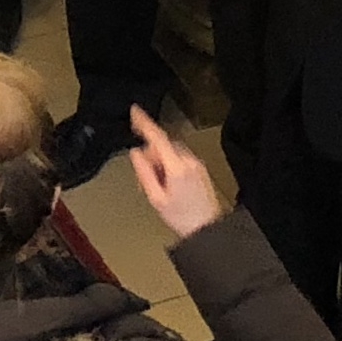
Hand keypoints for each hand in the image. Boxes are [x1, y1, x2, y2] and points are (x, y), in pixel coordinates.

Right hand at [127, 109, 221, 239]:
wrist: (206, 228)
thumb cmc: (182, 217)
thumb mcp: (156, 198)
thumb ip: (144, 172)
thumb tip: (136, 154)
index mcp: (176, 167)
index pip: (158, 137)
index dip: (145, 122)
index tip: (135, 112)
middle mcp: (189, 161)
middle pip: (164, 145)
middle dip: (153, 155)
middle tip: (148, 176)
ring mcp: (196, 164)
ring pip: (172, 151)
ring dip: (162, 161)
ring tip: (161, 185)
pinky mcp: (200, 169)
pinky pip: (180, 158)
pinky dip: (171, 165)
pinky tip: (170, 184)